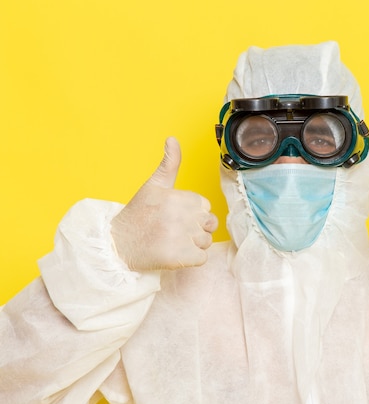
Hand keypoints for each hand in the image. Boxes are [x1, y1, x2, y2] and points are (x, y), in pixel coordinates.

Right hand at [111, 137, 217, 270]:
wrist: (117, 245)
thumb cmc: (138, 214)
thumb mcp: (154, 185)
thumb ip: (169, 163)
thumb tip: (172, 138)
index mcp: (179, 197)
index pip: (204, 207)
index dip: (191, 213)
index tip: (172, 216)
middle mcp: (181, 217)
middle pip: (209, 224)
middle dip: (195, 229)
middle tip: (170, 230)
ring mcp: (181, 238)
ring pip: (206, 242)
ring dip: (193, 245)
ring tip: (170, 241)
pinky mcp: (180, 258)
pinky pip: (202, 259)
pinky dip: (190, 260)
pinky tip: (172, 254)